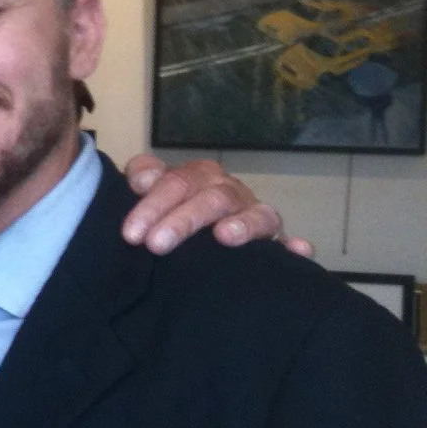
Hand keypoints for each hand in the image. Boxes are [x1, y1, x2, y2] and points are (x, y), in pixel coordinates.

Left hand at [120, 154, 313, 257]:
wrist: (195, 233)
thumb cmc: (169, 211)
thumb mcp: (151, 193)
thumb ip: (143, 177)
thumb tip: (143, 179)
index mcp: (198, 177)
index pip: (177, 182)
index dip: (152, 204)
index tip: (131, 233)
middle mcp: (229, 191)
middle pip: (212, 198)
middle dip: (182, 220)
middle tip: (155, 245)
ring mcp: (255, 214)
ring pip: (257, 214)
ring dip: (243, 224)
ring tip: (224, 237)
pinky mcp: (276, 241)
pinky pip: (289, 242)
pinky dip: (294, 246)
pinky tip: (296, 251)